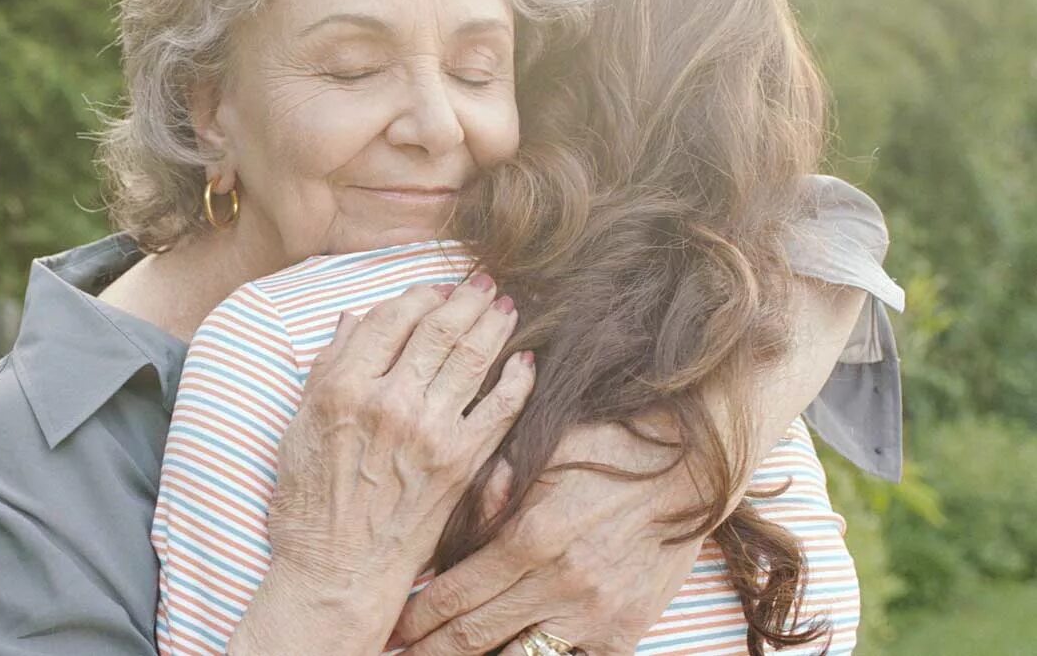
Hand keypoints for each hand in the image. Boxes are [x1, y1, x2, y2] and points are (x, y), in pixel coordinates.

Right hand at [231, 276, 533, 655]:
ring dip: (494, 324)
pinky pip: (499, 409)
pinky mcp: (461, 462)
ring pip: (472, 358)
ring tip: (507, 305)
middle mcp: (389, 402)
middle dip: (465, 298)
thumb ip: (326, 369)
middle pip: (438, 329)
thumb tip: (354, 320)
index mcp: (343, 388)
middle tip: (483, 281)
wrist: (337, 571)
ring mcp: (429, 431)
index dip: (416, 295)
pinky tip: (526, 361)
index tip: (432, 287)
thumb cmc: (307, 503)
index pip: (389, 319)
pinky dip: (517, 380)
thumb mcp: (298, 428)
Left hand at [392, 422, 703, 654]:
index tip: (390, 630)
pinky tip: (511, 654)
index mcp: (529, 539)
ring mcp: (595, 614)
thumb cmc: (603, 447)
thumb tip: (440, 540)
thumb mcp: (537, 457)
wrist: (691, 462)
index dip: (415, 618)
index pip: (453, 595)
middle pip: (474, 637)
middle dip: (430, 651)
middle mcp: (560, 584)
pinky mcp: (625, 630)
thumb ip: (487, 498)